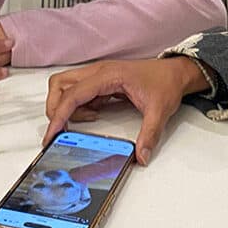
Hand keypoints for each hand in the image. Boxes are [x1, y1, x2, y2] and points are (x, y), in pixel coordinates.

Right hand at [43, 57, 210, 164]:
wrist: (176, 72)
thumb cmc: (166, 83)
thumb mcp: (160, 110)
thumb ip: (149, 134)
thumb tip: (141, 156)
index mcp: (108, 75)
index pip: (73, 94)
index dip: (59, 115)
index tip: (52, 134)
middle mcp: (99, 72)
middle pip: (60, 84)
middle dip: (56, 108)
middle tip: (62, 129)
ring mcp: (98, 75)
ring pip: (66, 86)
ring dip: (67, 106)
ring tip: (86, 120)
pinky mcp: (101, 81)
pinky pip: (78, 92)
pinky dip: (78, 106)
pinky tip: (94, 115)